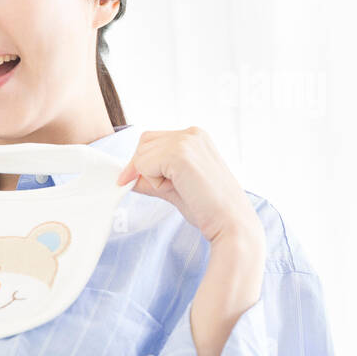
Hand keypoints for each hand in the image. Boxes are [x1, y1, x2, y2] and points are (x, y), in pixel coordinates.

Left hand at [116, 126, 261, 247]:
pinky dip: (154, 182)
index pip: (152, 140)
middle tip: (170, 187)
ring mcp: (186, 142)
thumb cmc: (209, 208)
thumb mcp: (176, 185)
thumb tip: (126, 177)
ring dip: (152, 177)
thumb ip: (153, 176)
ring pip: (142, 155)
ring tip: (180, 188)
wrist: (231, 222)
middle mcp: (191, 133)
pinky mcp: (180, 155)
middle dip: (145, 168)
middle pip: (143, 143)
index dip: (144, 162)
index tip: (149, 182)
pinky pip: (144, 166)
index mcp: (195, 136)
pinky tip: (178, 189)